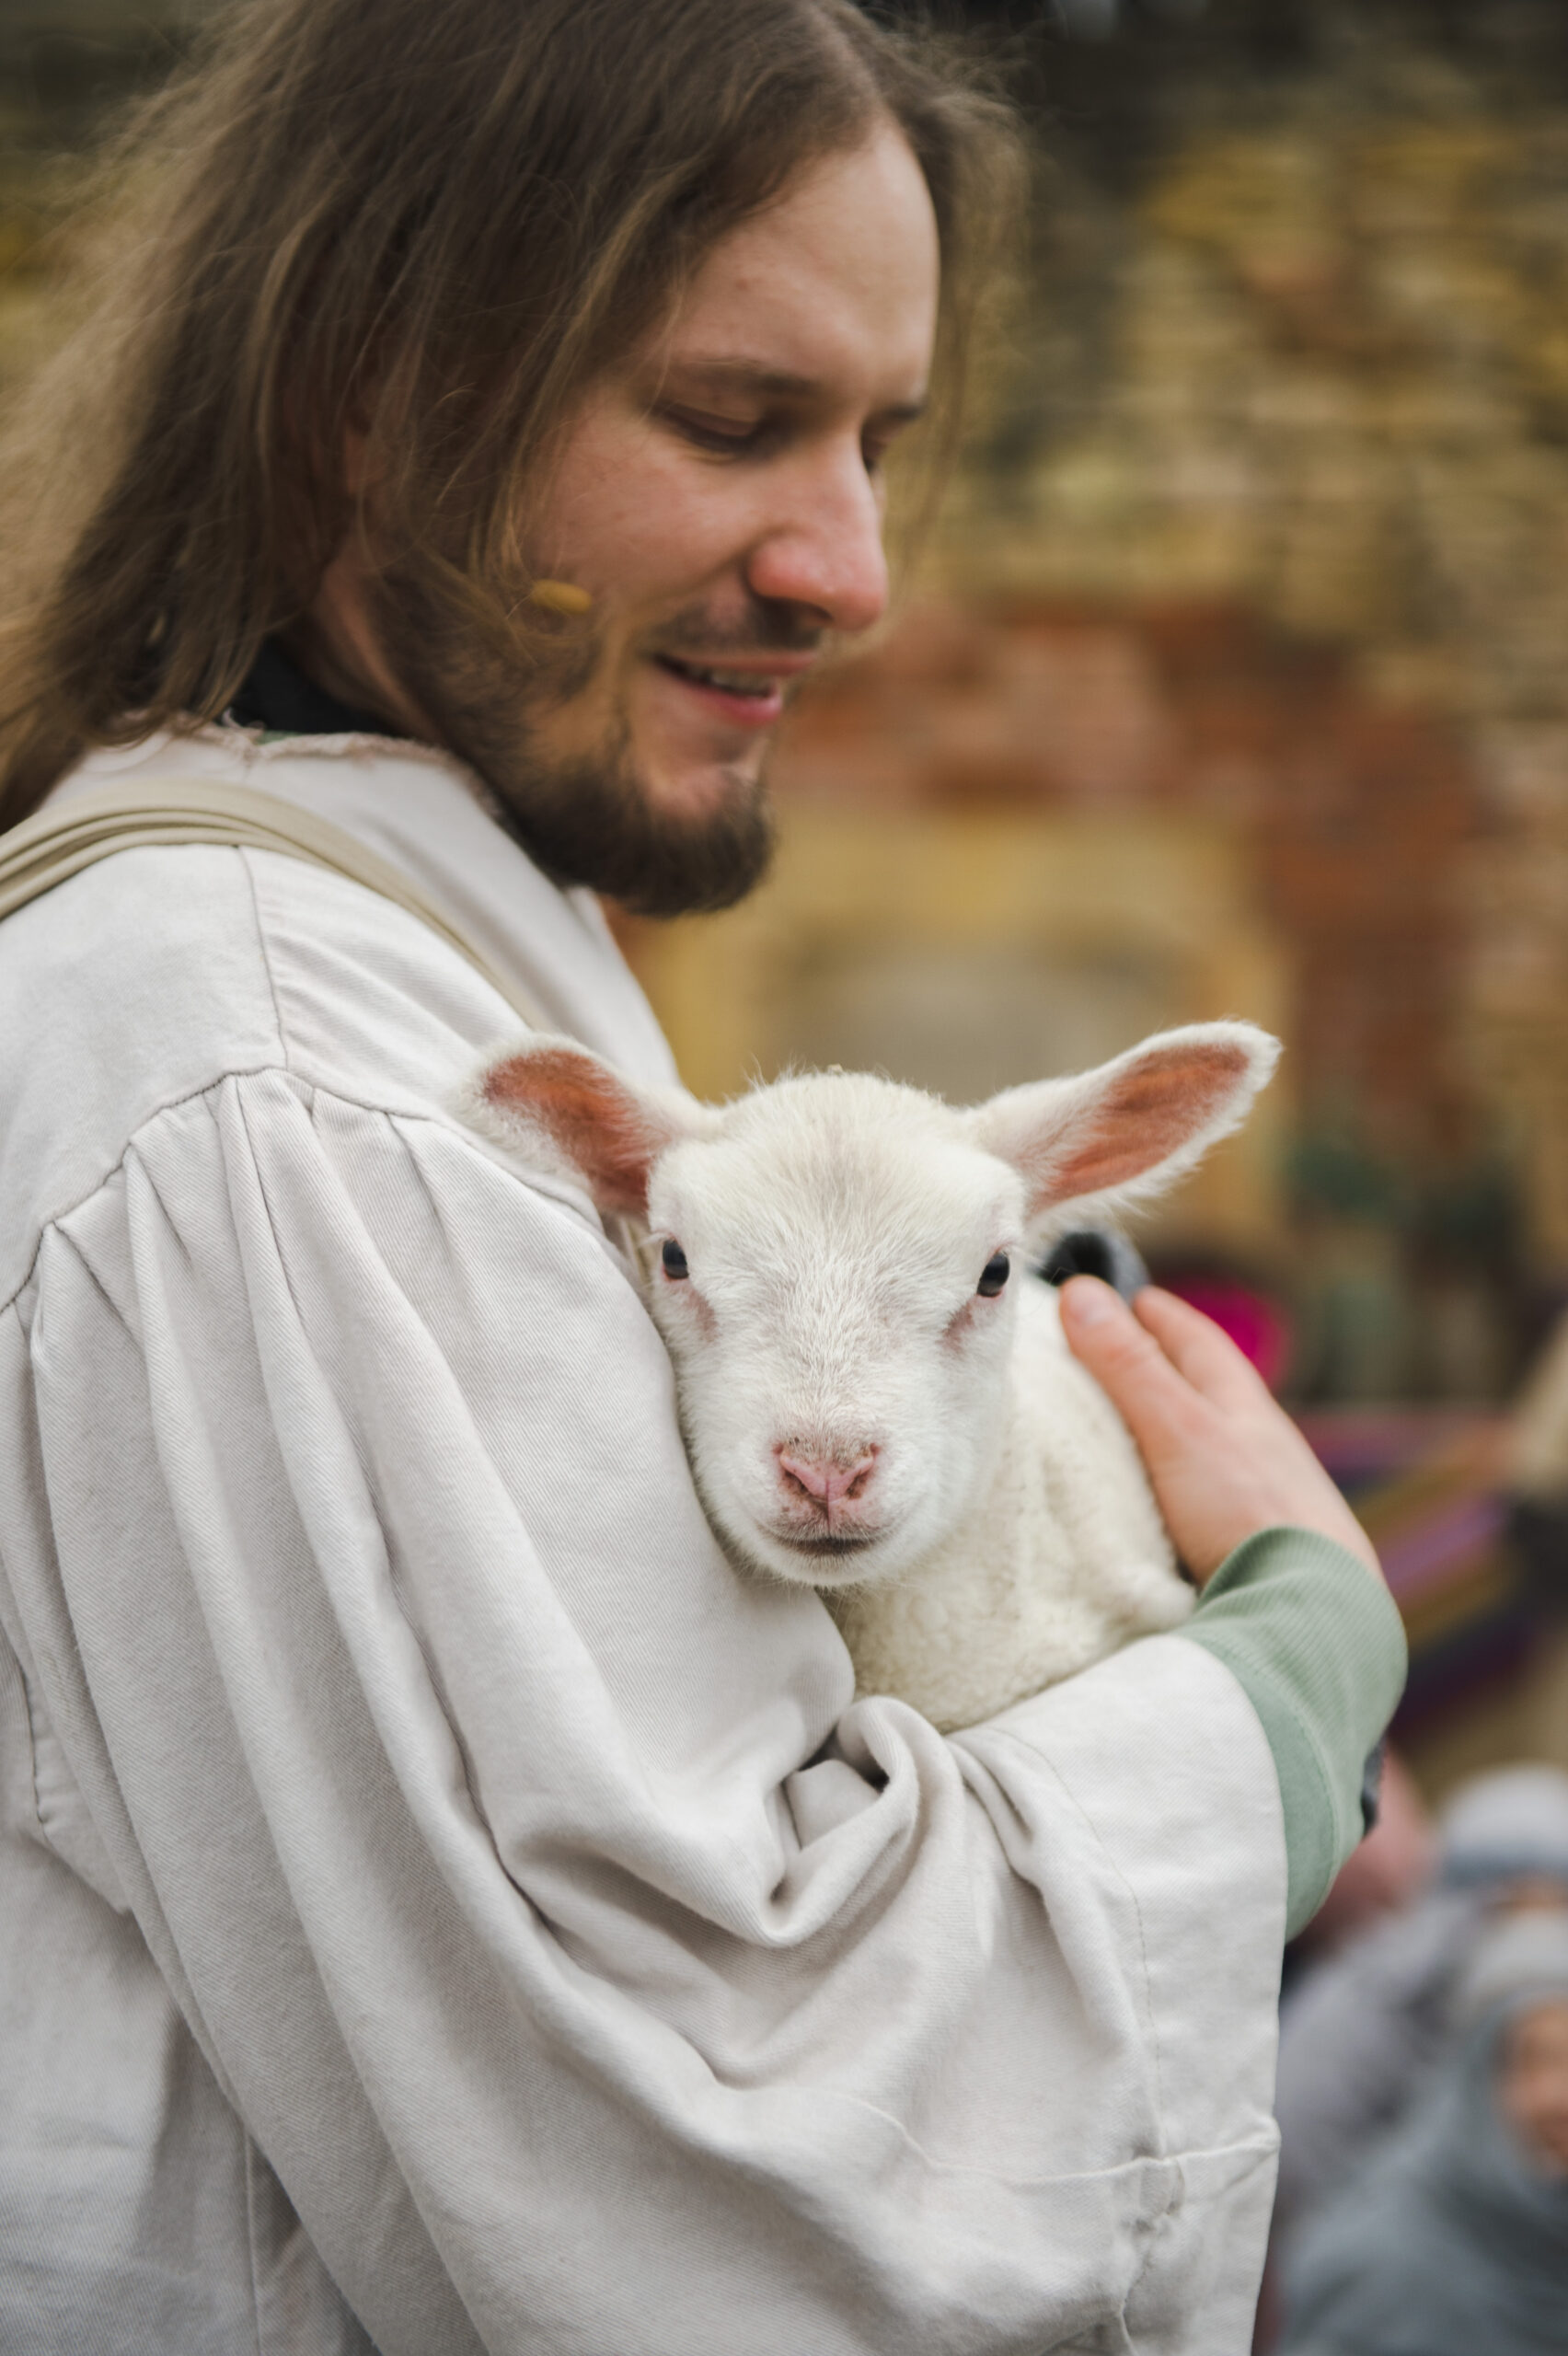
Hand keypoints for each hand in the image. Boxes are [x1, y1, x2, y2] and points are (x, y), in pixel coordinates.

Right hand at [1059, 1277, 1382, 1586]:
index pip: (1199, 1343)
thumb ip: (1129, 1367)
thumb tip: (1081, 1293)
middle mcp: (1262, 1447)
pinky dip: (1185, 1488)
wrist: (1312, 1611)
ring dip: (1179, 1432)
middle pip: (1212, 1394)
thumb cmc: (1249, 1512)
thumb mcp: (1177, 1428)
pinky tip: (1168, 1508)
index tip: (1129, 1297)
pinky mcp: (1261, 1547)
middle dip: (1171, 1369)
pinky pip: (1214, 1502)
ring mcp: (1267, 1499)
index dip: (1160, 1316)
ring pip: (1216, 1449)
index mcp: (1246, 1407)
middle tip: (1127, 1352)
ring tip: (1137, 1431)